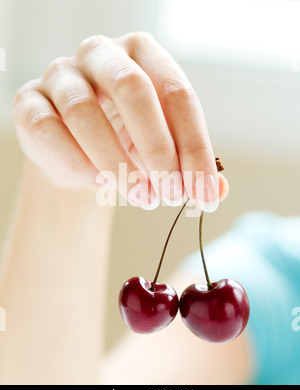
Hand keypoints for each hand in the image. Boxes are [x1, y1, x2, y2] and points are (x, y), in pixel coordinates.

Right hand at [13, 32, 227, 210]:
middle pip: (132, 89)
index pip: (178, 94)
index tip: (205, 194)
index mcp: (142, 54)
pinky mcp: (29, 103)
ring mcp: (60, 75)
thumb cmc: (125, 144)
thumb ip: (189, 165)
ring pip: (85, 112)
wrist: (76, 154)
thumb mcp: (163, 149)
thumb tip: (216, 192)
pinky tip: (99, 183)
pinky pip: (50, 131)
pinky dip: (79, 163)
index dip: (195, 148)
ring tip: (141, 198)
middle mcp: (101, 54)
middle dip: (158, 149)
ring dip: (118, 163)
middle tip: (172, 194)